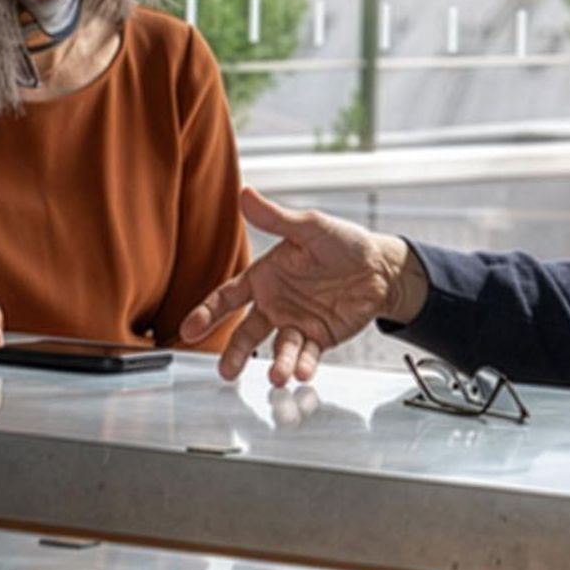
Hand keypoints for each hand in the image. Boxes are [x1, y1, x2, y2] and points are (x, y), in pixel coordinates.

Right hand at [180, 189, 427, 384]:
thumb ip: (276, 219)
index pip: (228, 297)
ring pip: (279, 349)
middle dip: (234, 352)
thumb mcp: (309, 227)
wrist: (381, 267)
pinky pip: (307, 355)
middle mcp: (275, 304)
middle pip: (246, 333)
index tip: (189, 329)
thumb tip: (245, 194)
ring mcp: (296, 323)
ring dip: (278, 364)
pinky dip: (304, 364)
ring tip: (278, 376)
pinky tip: (303, 371)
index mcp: (265, 277)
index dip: (207, 312)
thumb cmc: (343, 242)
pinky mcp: (319, 338)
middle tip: (226, 371)